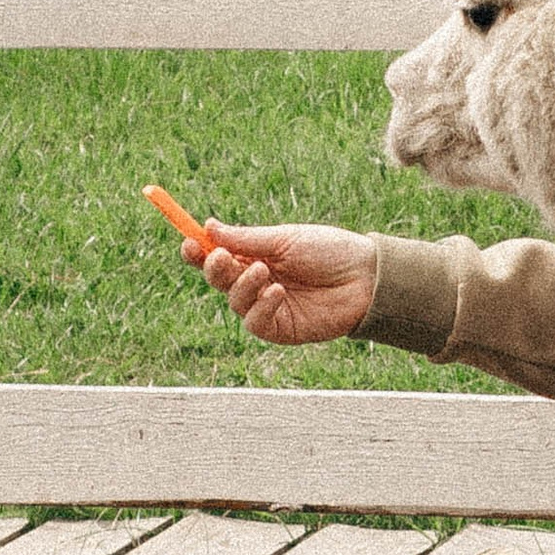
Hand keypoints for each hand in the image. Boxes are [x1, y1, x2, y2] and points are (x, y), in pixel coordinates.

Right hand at [193, 223, 379, 346]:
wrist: (366, 276)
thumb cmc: (330, 251)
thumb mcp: (285, 239)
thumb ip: (247, 238)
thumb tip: (207, 227)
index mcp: (256, 255)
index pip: (217, 255)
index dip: (198, 251)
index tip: (188, 241)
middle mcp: (257, 281)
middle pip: (218, 279)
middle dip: (214, 268)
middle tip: (221, 257)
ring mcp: (266, 306)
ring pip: (234, 300)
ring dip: (243, 285)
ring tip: (264, 270)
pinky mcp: (279, 328)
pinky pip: (255, 322)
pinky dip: (261, 306)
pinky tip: (278, 292)